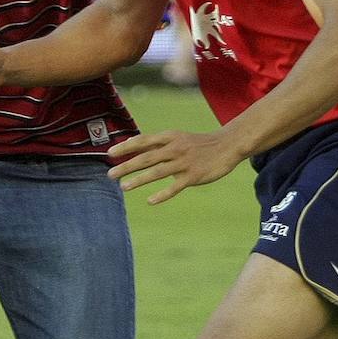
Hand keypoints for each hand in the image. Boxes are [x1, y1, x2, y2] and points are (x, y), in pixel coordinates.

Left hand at [107, 128, 243, 203]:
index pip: (143, 141)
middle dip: (126, 166)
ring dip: (138, 180)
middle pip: (146, 157)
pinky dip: (162, 194)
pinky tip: (150, 201)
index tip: (110, 153)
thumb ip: (157, 143)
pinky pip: (175, 187)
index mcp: (169, 137)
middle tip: (110, 174)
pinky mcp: (193, 176)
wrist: (227, 145)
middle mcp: (174, 148)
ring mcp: (184, 162)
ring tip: (123, 187)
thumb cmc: (198, 143)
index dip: (126, 147)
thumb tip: (132, 146)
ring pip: (157, 172)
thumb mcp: (177, 137)